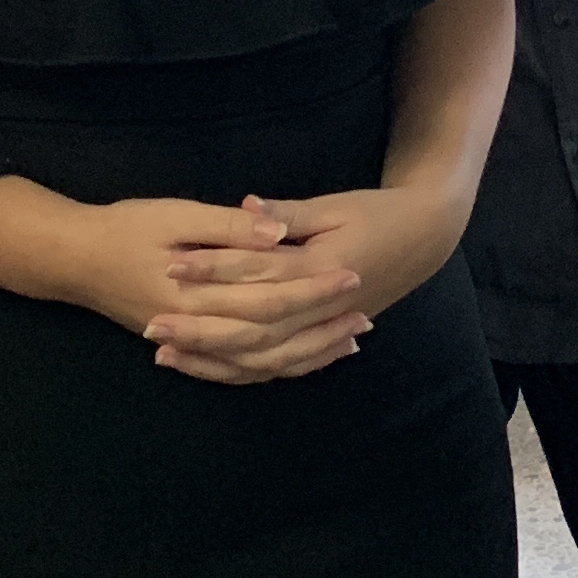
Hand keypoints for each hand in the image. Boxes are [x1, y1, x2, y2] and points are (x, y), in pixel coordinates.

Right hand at [3, 192, 367, 381]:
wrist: (73, 257)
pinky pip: (238, 371)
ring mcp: (191, 342)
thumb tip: (278, 234)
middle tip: (365, 314)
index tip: (352, 273)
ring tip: (349, 341)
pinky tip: (303, 357)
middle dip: (320, 328)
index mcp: (196, 294)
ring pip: (259, 364)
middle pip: (271, 339)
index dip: (312, 288)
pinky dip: (274, 367)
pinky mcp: (190, 345)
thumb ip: (229, 228)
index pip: (269, 298)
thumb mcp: (177, 214)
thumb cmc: (125, 227)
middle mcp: (196, 328)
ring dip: (305, 355)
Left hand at [157, 183, 464, 376]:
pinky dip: (242, 372)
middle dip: (201, 330)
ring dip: (214, 359)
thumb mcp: (335, 205)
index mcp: (325, 270)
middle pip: (254, 330)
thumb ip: (288, 213)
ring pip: (264, 359)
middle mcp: (324, 310)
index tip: (172, 266)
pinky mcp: (322, 339)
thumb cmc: (377, 213)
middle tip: (152, 325)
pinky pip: (279, 367)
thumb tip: (246, 209)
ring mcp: (324, 330)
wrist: (425, 238)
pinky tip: (207, 368)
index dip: (215, 273)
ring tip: (167, 354)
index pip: (260, 276)